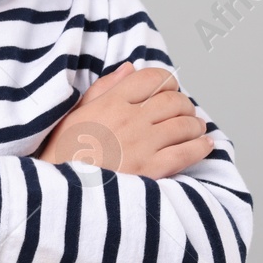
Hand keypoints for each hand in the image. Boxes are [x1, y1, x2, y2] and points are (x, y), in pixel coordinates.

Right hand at [35, 62, 213, 179]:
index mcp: (111, 102)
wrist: (58, 193)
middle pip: (173, 100)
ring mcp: (142, 145)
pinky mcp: (150, 171)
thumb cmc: (62, 154)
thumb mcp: (75, 114)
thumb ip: (104, 89)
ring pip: (184, 125)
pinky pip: (186, 152)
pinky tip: (204, 146)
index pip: (152, 78)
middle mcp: (129, 119)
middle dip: (184, 104)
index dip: (167, 82)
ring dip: (195, 125)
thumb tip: (130, 69)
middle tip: (185, 112)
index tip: (169, 90)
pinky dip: (201, 147)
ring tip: (195, 129)